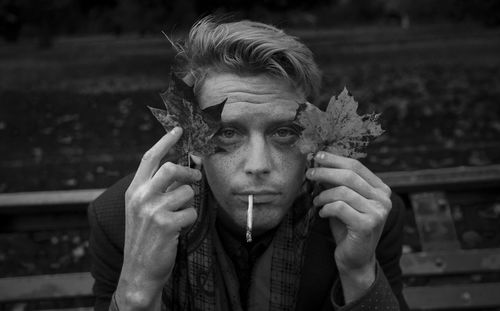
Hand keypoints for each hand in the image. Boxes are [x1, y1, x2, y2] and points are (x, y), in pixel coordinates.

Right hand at [116, 127, 200, 309]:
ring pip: (187, 193)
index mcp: (134, 190)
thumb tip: (182, 169)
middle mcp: (140, 197)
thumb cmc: (145, 238)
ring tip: (178, 218)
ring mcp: (152, 210)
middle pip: (171, 168)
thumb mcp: (142, 210)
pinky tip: (179, 230)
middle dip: (189, 172)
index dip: (166, 141)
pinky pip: (191, 212)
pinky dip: (190, 221)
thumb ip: (157, 189)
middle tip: (196, 178)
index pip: (150, 158)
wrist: (138, 271)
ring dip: (189, 205)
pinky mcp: (166, 224)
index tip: (179, 129)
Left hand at [306, 152, 391, 301]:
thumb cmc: (347, 226)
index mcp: (381, 189)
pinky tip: (322, 214)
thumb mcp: (343, 200)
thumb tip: (319, 161)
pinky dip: (326, 208)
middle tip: (309, 174)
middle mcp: (384, 199)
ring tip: (316, 201)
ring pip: (342, 191)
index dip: (335, 159)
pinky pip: (339, 207)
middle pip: (349, 176)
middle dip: (325, 172)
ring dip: (323, 195)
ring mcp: (378, 212)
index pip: (356, 166)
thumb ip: (337, 183)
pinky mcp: (367, 225)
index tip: (318, 156)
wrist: (355, 258)